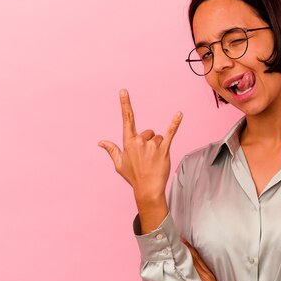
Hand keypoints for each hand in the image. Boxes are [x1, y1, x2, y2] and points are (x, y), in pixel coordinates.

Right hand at [99, 89, 182, 231]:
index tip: (123, 91)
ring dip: (157, 146)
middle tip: (147, 158)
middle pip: (148, 132)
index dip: (125, 104)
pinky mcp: (164, 149)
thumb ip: (112, 150)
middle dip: (148, 142)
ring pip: (158, 137)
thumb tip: (101, 142)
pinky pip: (171, 132)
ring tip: (154, 160)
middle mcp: (140, 141)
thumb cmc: (133, 176)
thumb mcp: (119, 164)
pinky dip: (175, 123)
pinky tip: (179, 114)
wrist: (147, 189)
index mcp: (128, 142)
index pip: (126, 119)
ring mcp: (152, 145)